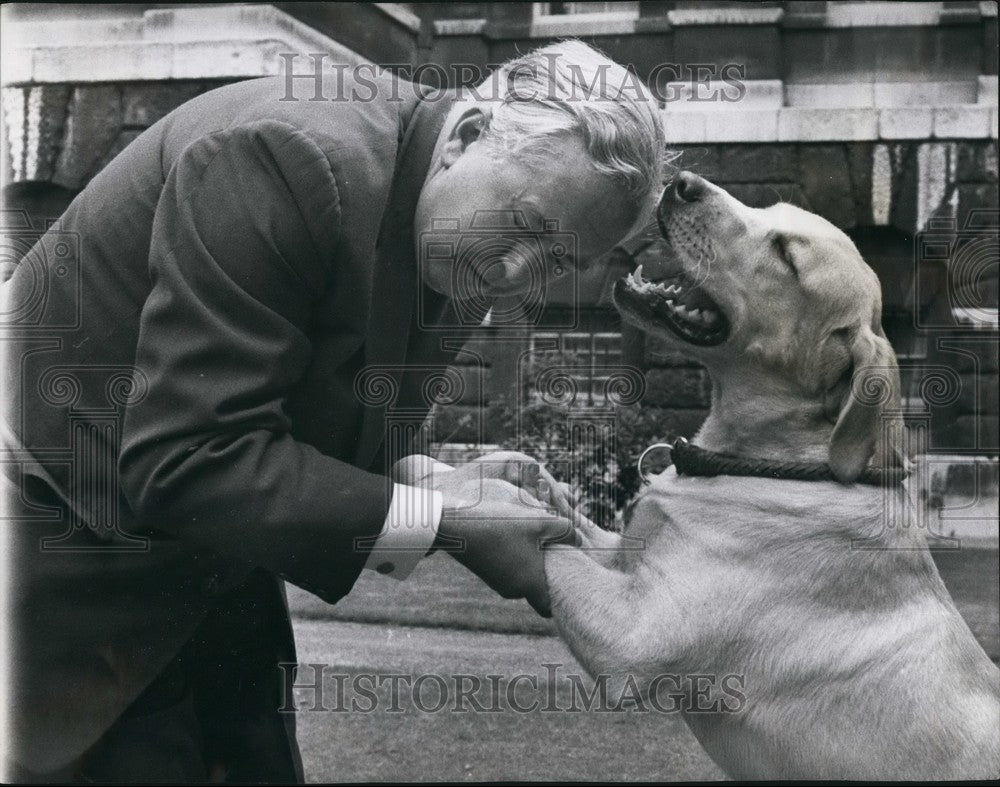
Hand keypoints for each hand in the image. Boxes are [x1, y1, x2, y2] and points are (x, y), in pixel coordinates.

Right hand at [431, 473, 579, 616]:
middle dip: (546, 573)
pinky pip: (508, 570)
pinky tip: (514, 536)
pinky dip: (515, 558)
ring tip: (533, 538)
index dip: (561, 598)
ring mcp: (498, 582)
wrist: (457, 525)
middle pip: (537, 590)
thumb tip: (580, 539)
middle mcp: (514, 590)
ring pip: (522, 578)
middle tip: (553, 552)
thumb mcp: (539, 522)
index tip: (568, 581)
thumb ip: (565, 531)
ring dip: (529, 562)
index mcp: (529, 584)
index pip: (550, 608)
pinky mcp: (487, 571)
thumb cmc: (502, 525)